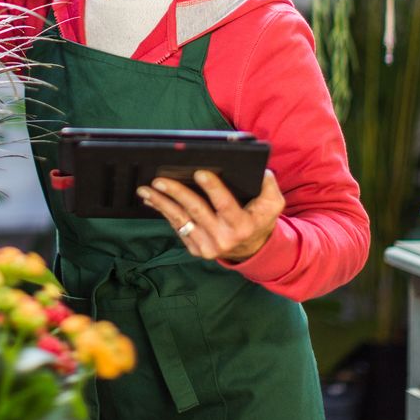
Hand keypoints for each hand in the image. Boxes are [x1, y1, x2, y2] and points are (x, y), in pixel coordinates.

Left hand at [137, 170, 283, 262]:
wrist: (252, 249)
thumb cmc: (259, 220)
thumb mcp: (273, 204)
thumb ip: (269, 186)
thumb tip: (260, 169)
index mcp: (242, 226)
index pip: (225, 204)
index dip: (213, 188)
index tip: (199, 172)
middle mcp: (223, 239)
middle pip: (196, 211)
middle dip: (176, 193)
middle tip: (159, 179)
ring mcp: (207, 247)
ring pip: (180, 220)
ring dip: (161, 203)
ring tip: (146, 189)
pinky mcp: (196, 249)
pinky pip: (177, 228)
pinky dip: (164, 212)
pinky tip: (153, 200)